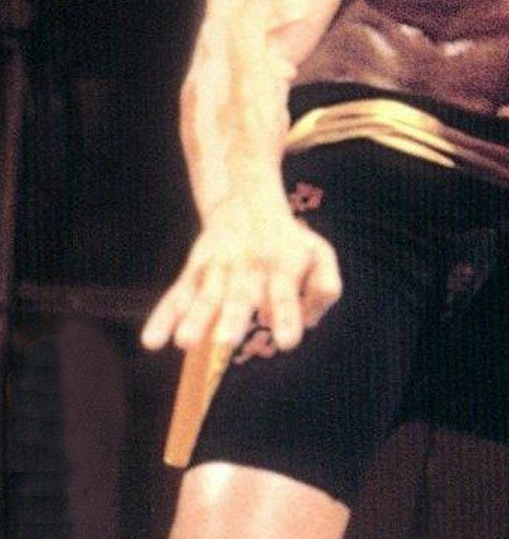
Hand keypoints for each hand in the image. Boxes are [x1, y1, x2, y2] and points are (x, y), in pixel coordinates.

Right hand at [141, 196, 341, 353]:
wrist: (247, 197)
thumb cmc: (289, 240)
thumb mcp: (319, 255)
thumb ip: (325, 289)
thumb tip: (308, 321)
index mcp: (284, 265)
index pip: (286, 294)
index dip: (287, 316)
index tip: (286, 341)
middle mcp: (251, 267)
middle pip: (241, 295)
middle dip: (233, 317)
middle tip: (226, 341)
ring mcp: (221, 267)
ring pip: (206, 294)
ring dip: (196, 318)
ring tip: (185, 342)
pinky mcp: (197, 268)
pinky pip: (177, 294)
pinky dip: (164, 316)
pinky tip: (152, 341)